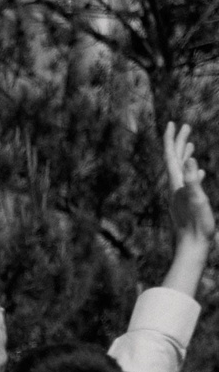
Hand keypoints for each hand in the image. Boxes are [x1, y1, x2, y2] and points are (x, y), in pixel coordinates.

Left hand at [167, 121, 213, 249]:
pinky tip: (200, 172)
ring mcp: (180, 195)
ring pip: (182, 170)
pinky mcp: (186, 203)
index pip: (171, 156)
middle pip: (175, 160)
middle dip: (179, 142)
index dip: (172, 139)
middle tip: (184, 126)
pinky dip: (194, 172)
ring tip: (190, 144)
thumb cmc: (197, 226)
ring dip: (186, 155)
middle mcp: (176, 188)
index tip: (172, 123)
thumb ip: (193, 180)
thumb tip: (189, 160)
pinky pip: (189, 182)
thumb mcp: (197, 200)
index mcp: (177, 184)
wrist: (192, 247)